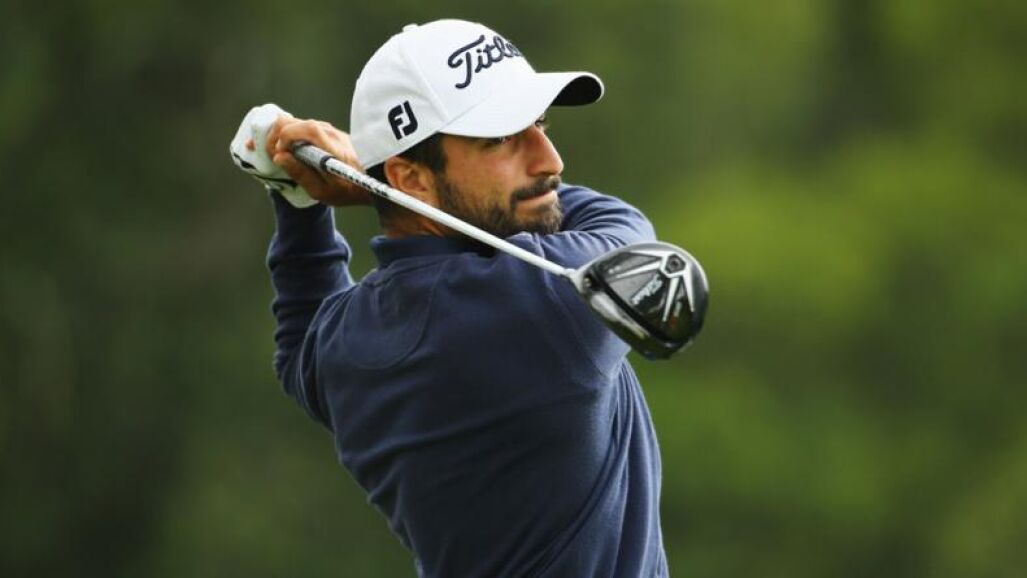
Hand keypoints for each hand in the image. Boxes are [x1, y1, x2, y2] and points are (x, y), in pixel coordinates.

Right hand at [252, 116, 371, 206]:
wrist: (376, 180)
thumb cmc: (350, 189)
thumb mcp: (323, 191)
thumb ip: (300, 173)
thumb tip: (279, 157)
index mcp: (329, 146)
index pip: (302, 129)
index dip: (283, 138)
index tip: (276, 155)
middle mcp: (328, 132)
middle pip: (292, 121)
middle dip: (273, 135)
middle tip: (267, 154)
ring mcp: (328, 129)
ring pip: (295, 123)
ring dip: (279, 135)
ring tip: (271, 152)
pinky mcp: (327, 132)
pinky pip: (302, 128)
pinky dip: (288, 135)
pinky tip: (282, 148)